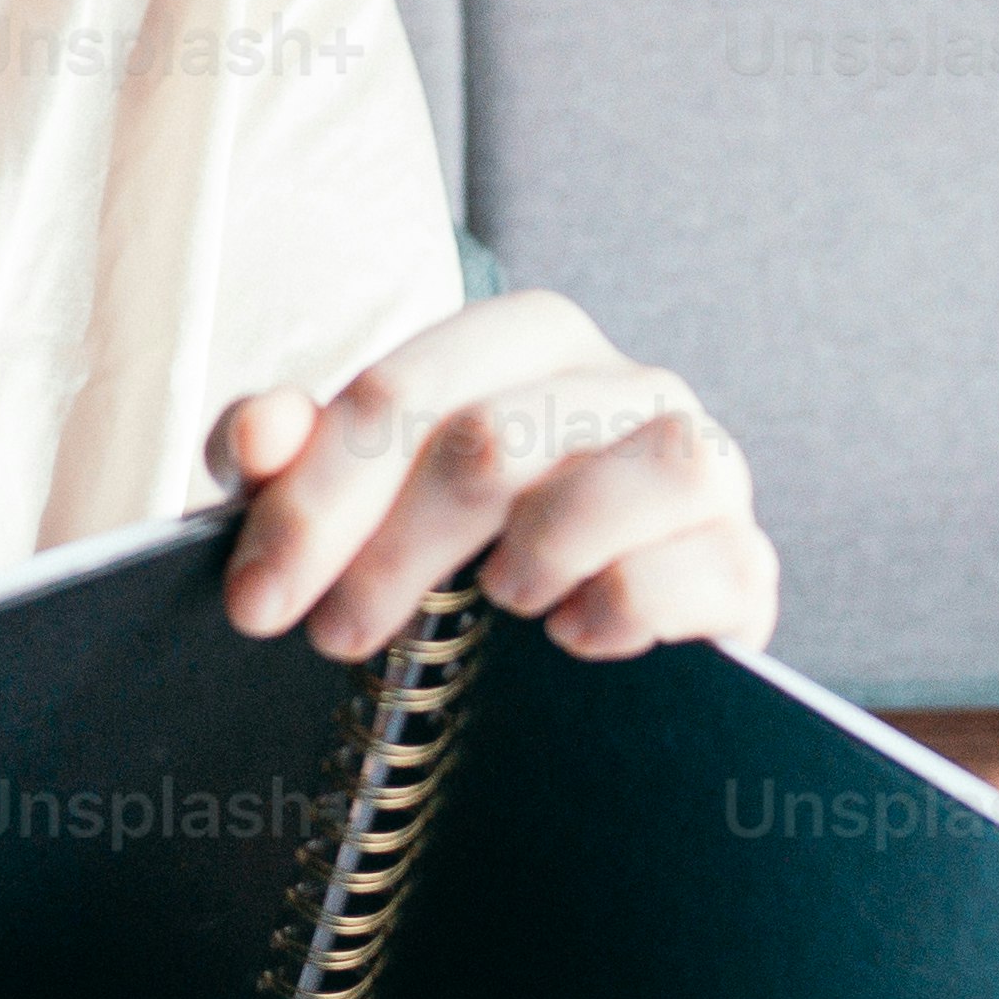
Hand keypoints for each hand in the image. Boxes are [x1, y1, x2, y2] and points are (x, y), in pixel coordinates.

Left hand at [210, 289, 776, 667]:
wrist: (582, 657)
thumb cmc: (457, 555)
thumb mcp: (354, 501)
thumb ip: (289, 456)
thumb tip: (253, 432)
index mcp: (527, 340)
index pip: (402, 393)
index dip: (314, 499)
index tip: (256, 599)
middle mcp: (626, 384)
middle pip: (490, 440)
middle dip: (391, 552)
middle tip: (335, 636)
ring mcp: (706, 468)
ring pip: (624, 472)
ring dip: (532, 552)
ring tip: (487, 608)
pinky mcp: (745, 563)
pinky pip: (699, 566)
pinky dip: (622, 604)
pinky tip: (571, 638)